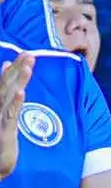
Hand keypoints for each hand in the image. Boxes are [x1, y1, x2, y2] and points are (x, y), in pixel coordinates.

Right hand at [0, 53, 34, 179]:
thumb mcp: (5, 127)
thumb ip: (10, 108)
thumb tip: (17, 91)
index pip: (3, 85)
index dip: (12, 70)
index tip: (23, 55)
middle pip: (6, 86)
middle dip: (19, 69)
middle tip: (30, 54)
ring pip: (8, 96)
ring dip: (18, 80)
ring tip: (28, 67)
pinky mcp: (3, 133)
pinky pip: (9, 115)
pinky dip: (15, 103)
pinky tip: (21, 92)